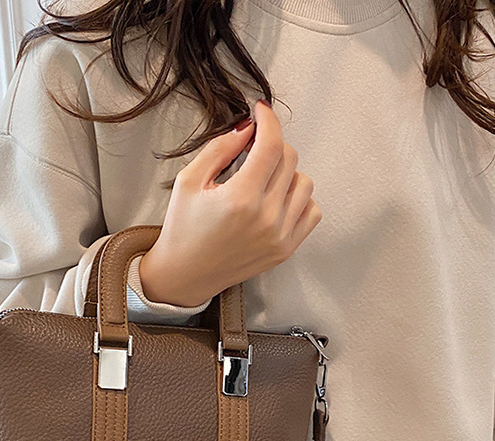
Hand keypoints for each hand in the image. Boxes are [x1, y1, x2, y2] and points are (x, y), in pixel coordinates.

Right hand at [138, 99, 322, 306]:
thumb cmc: (183, 228)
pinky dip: (299, 199)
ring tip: (264, 179)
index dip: (269, 121)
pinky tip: (277, 199)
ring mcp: (279, 236)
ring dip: (287, 172)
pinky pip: (311, 212)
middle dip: (272, 145)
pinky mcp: (286, 250)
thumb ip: (220, 148)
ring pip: (304, 183)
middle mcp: (265, 218)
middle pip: (289, 159)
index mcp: (240, 199)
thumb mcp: (189, 181)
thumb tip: (249, 127)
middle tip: (253, 149)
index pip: (271, 145)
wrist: (185, 274)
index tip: (261, 111)